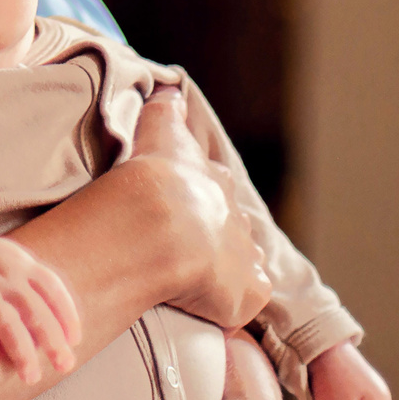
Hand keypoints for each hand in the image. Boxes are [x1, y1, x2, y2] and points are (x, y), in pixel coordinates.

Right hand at [0, 230, 80, 381]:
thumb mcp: (5, 262)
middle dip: (52, 340)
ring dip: (21, 349)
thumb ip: (31, 288)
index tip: (74, 340)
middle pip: (33, 308)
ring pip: (5, 319)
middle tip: (65, 366)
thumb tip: (62, 321)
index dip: (66, 314)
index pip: (51, 287)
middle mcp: (1, 271)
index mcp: (18, 261)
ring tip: (31, 377)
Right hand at [128, 87, 271, 328]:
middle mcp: (235, 216)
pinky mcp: (247, 292)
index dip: (199, 197)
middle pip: (232, 226)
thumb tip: (172, 87)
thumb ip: (166, 108)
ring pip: (241, 264)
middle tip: (187, 249)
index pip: (214, 187)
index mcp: (215, 181)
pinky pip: (245, 302)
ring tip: (196, 284)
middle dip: (217, 236)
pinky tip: (210, 311)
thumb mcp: (158, 129)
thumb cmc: (151, 175)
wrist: (158, 222)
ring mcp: (244, 256)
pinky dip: (231, 307)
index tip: (184, 205)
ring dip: (225, 272)